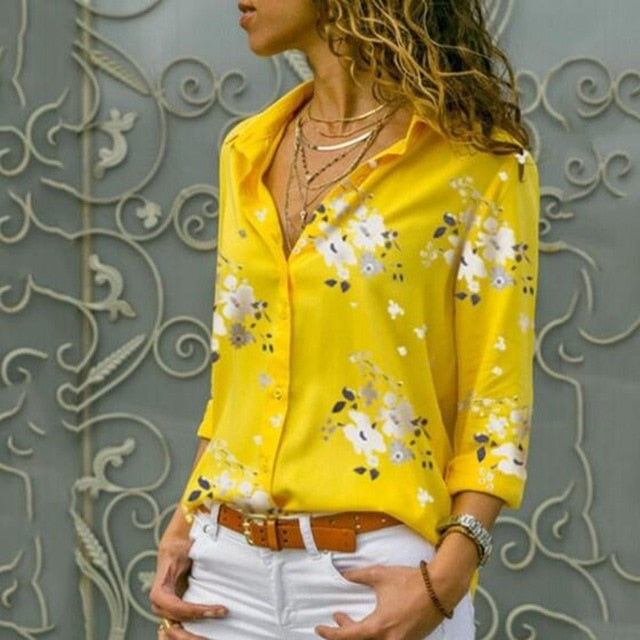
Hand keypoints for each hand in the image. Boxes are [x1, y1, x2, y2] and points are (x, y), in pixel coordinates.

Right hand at [150, 510, 227, 639]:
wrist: (178, 539)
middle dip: (190, 636)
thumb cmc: (184, 539)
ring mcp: (166, 606)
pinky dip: (184, 636)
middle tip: (213, 638)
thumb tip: (208, 527)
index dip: (195, 611)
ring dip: (187, 639)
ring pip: (170, 632)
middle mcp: (160, 600)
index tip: (220, 609)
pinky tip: (200, 639)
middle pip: (170, 626)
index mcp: (161, 585)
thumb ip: (196, 540)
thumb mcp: (189, 541)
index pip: (174, 606)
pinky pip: (176, 628)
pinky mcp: (175, 608)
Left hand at [314, 564, 444, 639]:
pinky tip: (373, 622)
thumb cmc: (410, 582)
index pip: (347, 636)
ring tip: (351, 621)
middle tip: (338, 618)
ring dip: (360, 634)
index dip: (331, 633)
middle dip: (344, 632)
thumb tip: (344, 575)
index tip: (320, 627)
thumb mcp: (380, 575)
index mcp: (379, 626)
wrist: (440, 588)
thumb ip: (358, 576)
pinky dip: (374, 635)